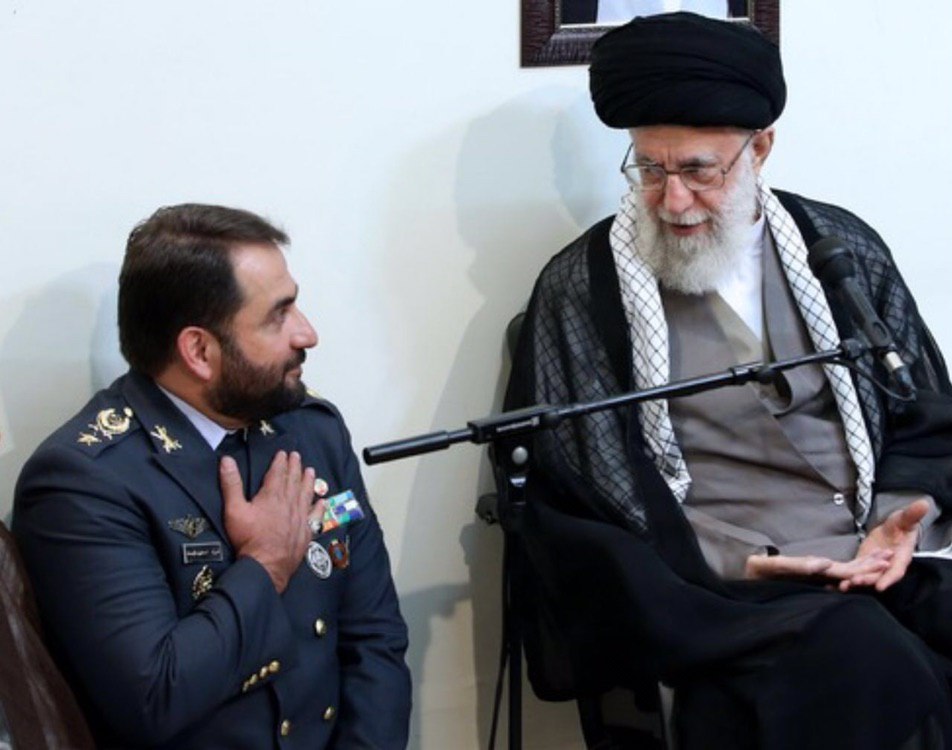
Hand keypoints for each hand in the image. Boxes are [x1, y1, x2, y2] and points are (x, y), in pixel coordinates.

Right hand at [220, 450, 315, 592]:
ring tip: (311, 471)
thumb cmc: (248, 539)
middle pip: (294, 481)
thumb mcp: (234, 510)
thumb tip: (226, 460)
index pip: (278, 473)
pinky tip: (322, 501)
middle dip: (295, 467)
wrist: (266, 565)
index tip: (283, 453)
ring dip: (308, 481)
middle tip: (297, 456)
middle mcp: (289, 504)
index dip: (280, 462)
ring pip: (306, 494)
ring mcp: (300, 518)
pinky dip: (319, 507)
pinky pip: (315, 516)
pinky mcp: (306, 532)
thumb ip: (231, 484)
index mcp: (272, 496)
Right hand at [745, 550, 892, 584]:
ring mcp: (814, 577)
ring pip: (844, 572)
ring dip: (864, 565)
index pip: (844, 573)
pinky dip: (850, 567)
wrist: (745, 576)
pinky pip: (834, 572)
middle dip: (870, 566)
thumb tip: (824, 564)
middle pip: (849, 573)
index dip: (865, 567)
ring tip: (883, 557)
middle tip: (892, 556)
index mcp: (812, 577)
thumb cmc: (755, 574)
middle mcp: (817, 578)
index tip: (884, 562)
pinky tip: (860, 564)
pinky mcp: (810, 574)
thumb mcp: (772, 567)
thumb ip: (796, 566)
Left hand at [849, 499, 929, 591]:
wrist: (894, 530)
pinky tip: (833, 583)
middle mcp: (888, 566)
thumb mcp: (905, 518)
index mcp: (901, 558)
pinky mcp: (863, 564)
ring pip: (865, 576)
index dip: (888, 579)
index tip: (880, 587)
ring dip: (854, 581)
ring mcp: (875, 567)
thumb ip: (912, 514)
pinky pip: (854, 571)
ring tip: (842, 586)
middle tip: (854, 582)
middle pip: (878, 576)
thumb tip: (923, 504)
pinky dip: (846, 577)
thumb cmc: (902, 525)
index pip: (896, 571)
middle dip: (866, 580)